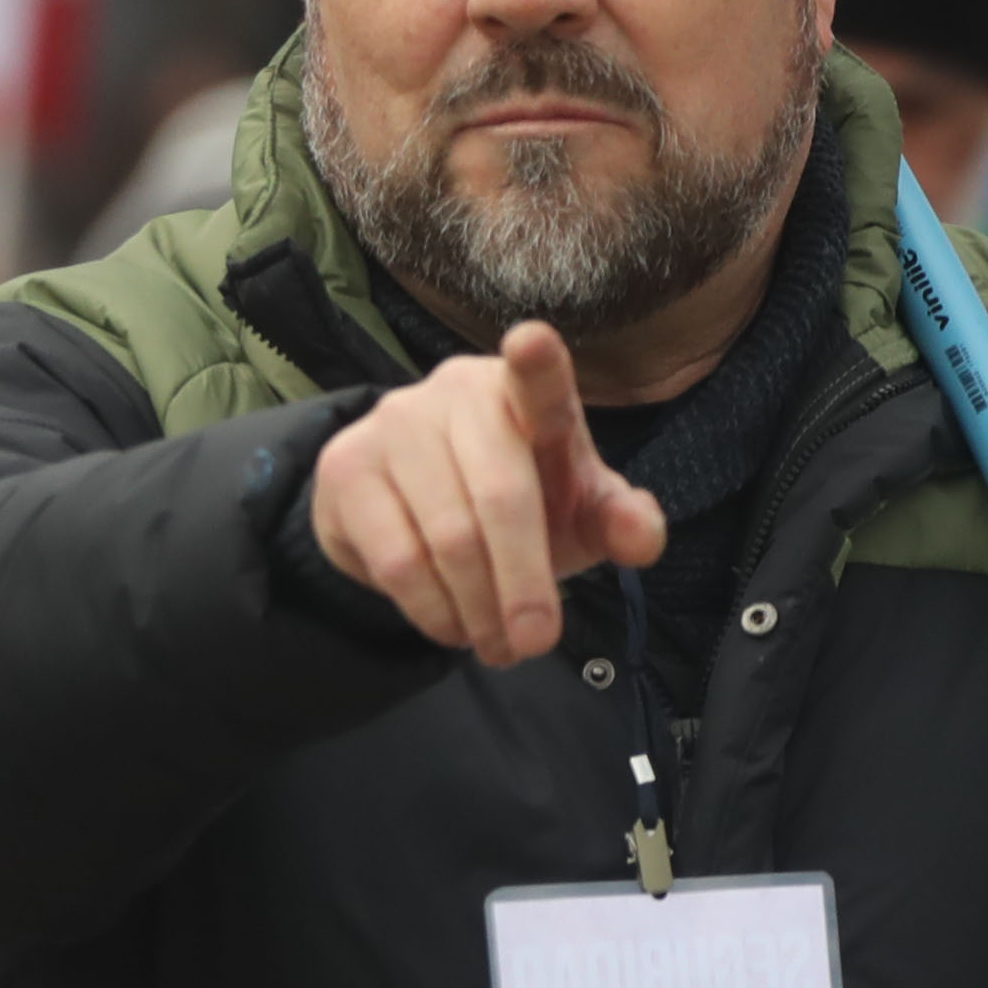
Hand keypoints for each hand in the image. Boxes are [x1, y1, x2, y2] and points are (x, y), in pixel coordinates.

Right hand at [307, 321, 667, 663]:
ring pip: (446, 539)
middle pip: (499, 497)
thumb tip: (642, 536)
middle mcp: (455, 391)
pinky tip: (451, 626)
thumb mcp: (577, 512)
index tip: (531, 341)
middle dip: (523, 584)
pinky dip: (432, 610)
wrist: (410, 506)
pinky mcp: (346, 466)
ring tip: (497, 645)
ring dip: (479, 610)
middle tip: (536, 643)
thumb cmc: (516, 499)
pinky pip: (396, 560)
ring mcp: (393, 424)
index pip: (538, 381)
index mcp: (525, 392)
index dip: (537, 365)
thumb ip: (621, 522)